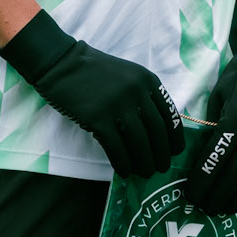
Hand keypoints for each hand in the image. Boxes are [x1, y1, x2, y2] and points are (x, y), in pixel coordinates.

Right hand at [0, 9, 182, 176]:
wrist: (61, 63)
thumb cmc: (93, 70)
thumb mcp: (127, 75)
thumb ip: (143, 95)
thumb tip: (154, 130)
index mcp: (148, 81)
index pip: (170, 115)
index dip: (174, 138)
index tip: (175, 152)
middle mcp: (137, 92)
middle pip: (157, 131)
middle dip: (161, 154)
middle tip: (161, 168)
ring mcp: (117, 104)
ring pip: (139, 142)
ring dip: (144, 162)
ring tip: (144, 173)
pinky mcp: (97, 117)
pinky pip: (116, 146)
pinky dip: (122, 162)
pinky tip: (123, 171)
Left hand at [186, 12, 236, 214]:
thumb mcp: (219, 96)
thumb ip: (213, 127)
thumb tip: (204, 158)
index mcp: (236, 118)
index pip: (216, 158)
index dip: (203, 180)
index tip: (191, 195)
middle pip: (235, 172)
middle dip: (218, 194)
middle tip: (204, 209)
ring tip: (224, 209)